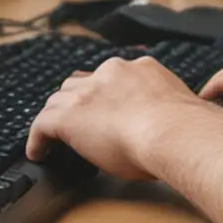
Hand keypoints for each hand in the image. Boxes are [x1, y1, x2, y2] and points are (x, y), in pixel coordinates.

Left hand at [25, 56, 211, 180]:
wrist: (172, 131)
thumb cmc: (183, 128)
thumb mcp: (176, 108)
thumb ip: (167, 109)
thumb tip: (170, 124)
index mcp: (140, 69)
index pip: (112, 76)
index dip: (103, 93)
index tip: (105, 108)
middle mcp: (111, 73)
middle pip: (80, 83)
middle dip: (76, 100)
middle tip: (77, 122)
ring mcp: (87, 93)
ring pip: (59, 101)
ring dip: (56, 117)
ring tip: (53, 138)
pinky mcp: (68, 117)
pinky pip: (42, 125)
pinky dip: (38, 139)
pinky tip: (38, 152)